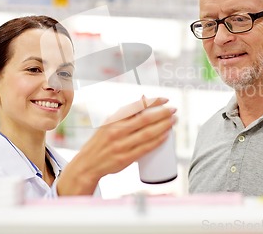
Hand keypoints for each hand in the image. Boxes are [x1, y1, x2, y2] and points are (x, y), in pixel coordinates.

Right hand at [57, 97, 176, 195]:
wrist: (88, 163)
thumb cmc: (102, 141)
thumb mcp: (109, 124)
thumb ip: (125, 114)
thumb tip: (144, 100)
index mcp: (113, 119)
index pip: (136, 106)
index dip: (153, 102)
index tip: (165, 99)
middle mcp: (116, 131)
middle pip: (145, 119)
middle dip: (162, 113)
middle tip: (174, 110)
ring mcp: (121, 145)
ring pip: (147, 133)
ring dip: (163, 126)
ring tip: (173, 121)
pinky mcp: (125, 158)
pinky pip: (145, 148)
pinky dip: (157, 141)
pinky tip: (166, 136)